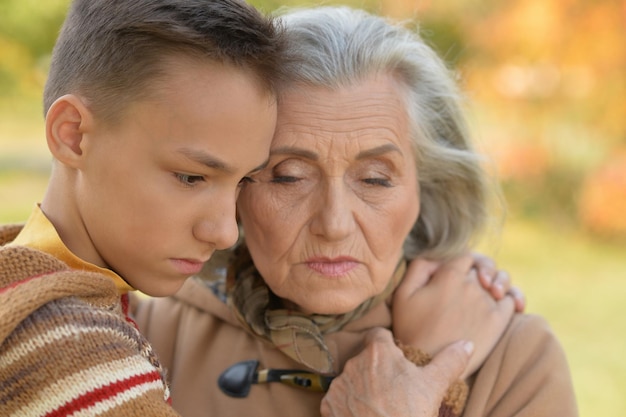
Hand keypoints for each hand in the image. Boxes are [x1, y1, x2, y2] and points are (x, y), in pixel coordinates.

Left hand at [321, 328, 472, 416]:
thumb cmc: (410, 413)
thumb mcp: (434, 386)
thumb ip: (449, 361)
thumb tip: (467, 343)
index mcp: (378, 352)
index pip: (378, 335)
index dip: (388, 344)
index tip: (396, 357)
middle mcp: (353, 363)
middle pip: (365, 358)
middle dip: (376, 368)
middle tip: (393, 387)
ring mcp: (339, 386)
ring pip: (351, 378)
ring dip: (361, 386)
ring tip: (379, 404)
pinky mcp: (328, 406)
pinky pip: (338, 399)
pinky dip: (348, 405)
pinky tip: (362, 415)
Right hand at [392, 252, 514, 378]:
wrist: (428, 362)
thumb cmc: (411, 328)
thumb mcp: (403, 293)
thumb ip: (420, 267)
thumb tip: (438, 258)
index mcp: (449, 275)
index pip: (466, 256)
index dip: (464, 260)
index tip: (458, 271)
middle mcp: (471, 286)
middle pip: (483, 267)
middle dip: (479, 270)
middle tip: (470, 283)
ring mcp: (487, 303)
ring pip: (501, 280)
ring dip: (498, 280)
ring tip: (491, 290)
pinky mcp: (498, 321)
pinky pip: (513, 300)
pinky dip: (513, 297)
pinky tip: (506, 300)